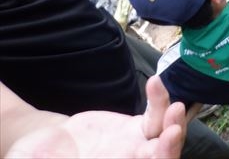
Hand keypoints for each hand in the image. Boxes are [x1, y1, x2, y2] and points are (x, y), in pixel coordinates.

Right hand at [6, 76, 186, 158]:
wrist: (47, 148)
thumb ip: (52, 158)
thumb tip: (63, 153)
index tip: (159, 154)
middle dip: (170, 149)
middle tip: (173, 133)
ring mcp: (138, 149)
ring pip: (165, 137)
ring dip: (173, 123)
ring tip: (175, 107)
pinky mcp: (136, 129)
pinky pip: (154, 114)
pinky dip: (158, 100)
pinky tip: (155, 83)